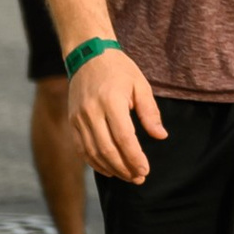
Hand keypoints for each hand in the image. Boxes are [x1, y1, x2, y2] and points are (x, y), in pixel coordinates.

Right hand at [67, 47, 162, 182]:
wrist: (88, 55)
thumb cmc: (119, 70)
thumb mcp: (141, 85)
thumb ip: (150, 112)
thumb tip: (161, 136)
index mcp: (111, 102)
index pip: (123, 138)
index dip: (134, 157)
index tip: (145, 170)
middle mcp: (91, 112)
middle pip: (107, 149)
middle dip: (124, 168)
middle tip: (139, 178)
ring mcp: (78, 118)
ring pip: (92, 152)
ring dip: (110, 168)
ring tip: (127, 176)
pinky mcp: (72, 121)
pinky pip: (82, 148)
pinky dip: (94, 162)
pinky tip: (109, 169)